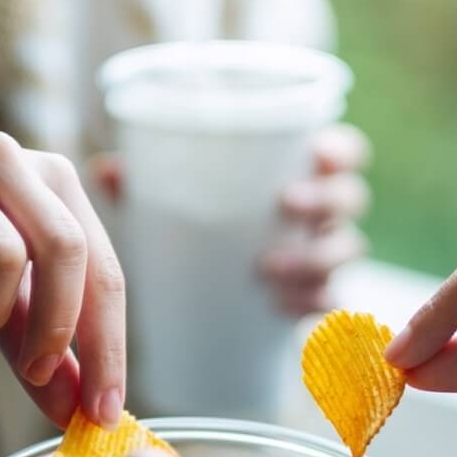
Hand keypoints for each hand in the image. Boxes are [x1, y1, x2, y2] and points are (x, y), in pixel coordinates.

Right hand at [0, 133, 125, 427]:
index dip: (108, 346)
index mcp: (55, 183)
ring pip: (0, 255)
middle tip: (35, 371)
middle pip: (64, 250)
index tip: (102, 412)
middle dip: (55, 328)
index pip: (103, 270)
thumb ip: (39, 353)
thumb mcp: (0, 303)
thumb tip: (75, 414)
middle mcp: (12, 161)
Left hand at [91, 123, 369, 315]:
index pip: (344, 151)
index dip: (340, 151)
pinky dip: (310, 302)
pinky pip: (331, 299)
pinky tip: (279, 306)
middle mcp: (325, 212)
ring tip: (265, 267)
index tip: (316, 153)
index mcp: (302, 172)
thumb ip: (146, 182)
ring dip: (313, 256)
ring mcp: (327, 255)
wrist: (217, 293)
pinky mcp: (318, 296)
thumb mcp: (174, 200)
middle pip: (350, 198)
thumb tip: (106, 170)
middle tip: (286, 204)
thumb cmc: (204, 224)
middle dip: (325, 200)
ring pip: (345, 249)